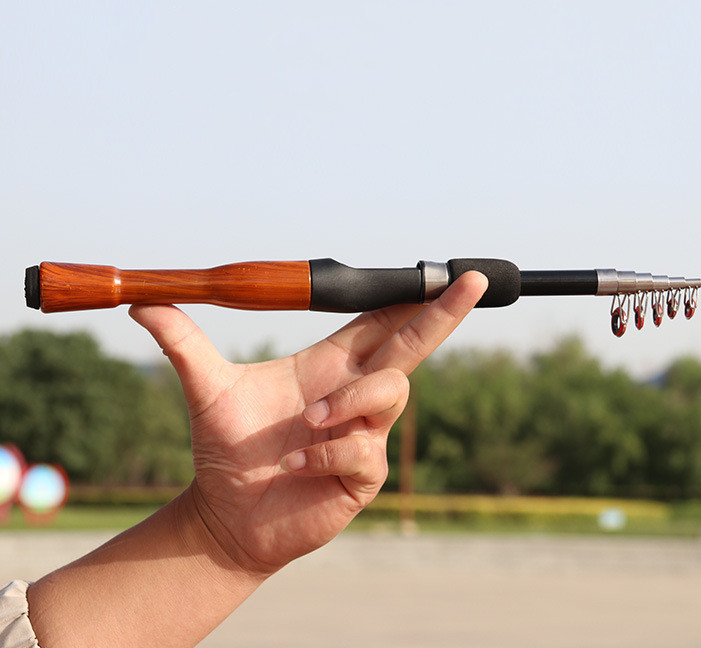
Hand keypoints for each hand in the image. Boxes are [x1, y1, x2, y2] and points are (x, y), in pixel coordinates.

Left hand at [129, 271, 486, 576]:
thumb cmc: (227, 449)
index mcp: (329, 364)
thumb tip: (142, 303)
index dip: (410, 297)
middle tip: (472, 282)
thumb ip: (184, 344)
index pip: (379, 320)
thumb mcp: (206, 390)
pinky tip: (295, 465)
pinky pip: (363, 450)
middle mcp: (354, 393)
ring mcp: (364, 433)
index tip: (443, 272)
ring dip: (350, 402)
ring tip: (308, 423)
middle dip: (443, 314)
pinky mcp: (363, 474)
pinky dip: (327, 453)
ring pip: (389, 393)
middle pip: (412, 344)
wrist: (226, 515)